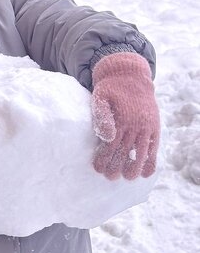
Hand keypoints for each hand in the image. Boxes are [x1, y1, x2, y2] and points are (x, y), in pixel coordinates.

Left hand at [91, 52, 159, 179]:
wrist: (129, 75)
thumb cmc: (109, 89)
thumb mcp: (100, 97)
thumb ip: (102, 116)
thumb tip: (108, 137)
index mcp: (121, 119)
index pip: (111, 146)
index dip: (104, 159)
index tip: (98, 169)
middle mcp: (135, 124)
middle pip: (125, 152)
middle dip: (117, 167)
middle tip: (110, 177)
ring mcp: (146, 126)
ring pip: (141, 152)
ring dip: (134, 167)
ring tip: (128, 177)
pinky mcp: (154, 127)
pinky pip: (154, 147)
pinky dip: (151, 160)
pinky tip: (146, 173)